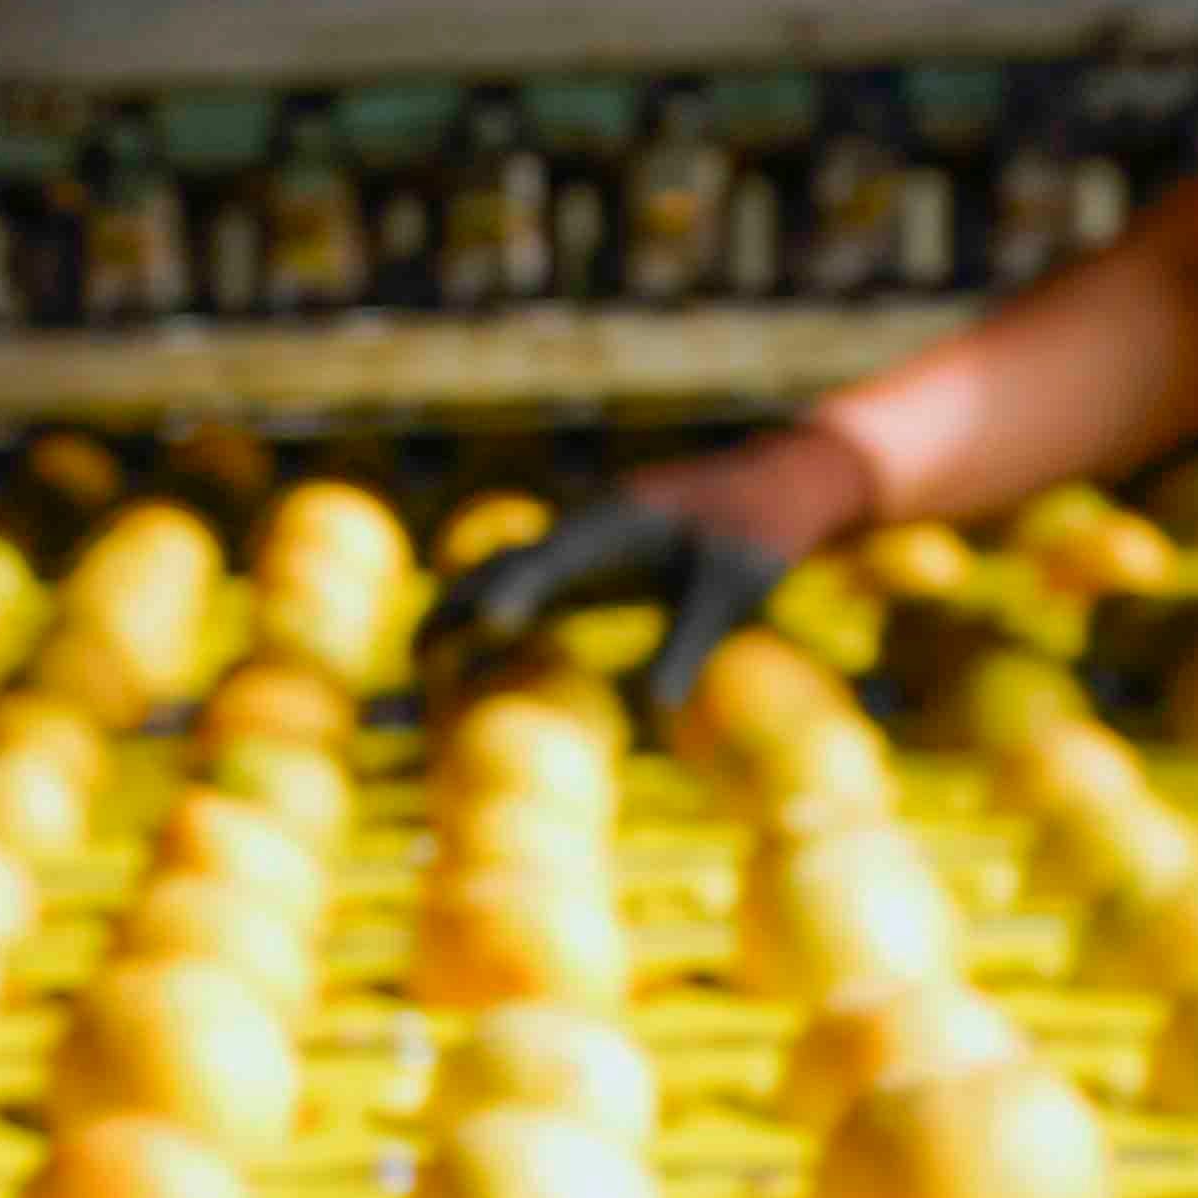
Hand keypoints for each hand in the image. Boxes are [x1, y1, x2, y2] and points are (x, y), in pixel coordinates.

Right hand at [416, 420, 872, 716]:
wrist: (780, 483)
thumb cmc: (762, 531)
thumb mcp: (735, 591)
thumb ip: (691, 643)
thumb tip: (656, 714)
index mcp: (622, 521)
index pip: (554, 557)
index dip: (516, 591)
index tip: (488, 626)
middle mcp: (590, 526)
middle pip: (505, 563)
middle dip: (457, 606)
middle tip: (418, 662)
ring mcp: (587, 542)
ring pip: (507, 575)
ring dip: (464, 615)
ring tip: (425, 673)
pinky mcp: (595, 562)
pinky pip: (531, 589)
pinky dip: (497, 621)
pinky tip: (478, 665)